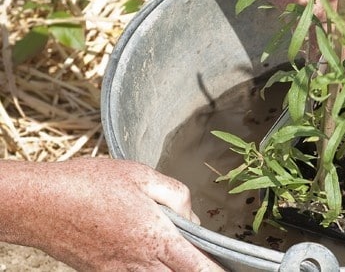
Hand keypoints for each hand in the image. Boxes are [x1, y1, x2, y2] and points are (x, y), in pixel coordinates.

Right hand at [4, 158, 223, 270]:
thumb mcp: (140, 175)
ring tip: (184, 261)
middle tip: (213, 264)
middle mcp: (138, 262)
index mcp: (154, 237)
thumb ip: (176, 195)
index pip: (197, 267)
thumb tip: (193, 218)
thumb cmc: (90, 184)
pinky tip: (155, 262)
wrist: (39, 204)